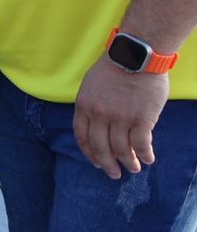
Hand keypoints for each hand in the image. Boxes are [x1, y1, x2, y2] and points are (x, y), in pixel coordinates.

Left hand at [74, 54, 168, 178]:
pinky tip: (148, 159)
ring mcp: (120, 119)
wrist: (135, 57)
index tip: (96, 162)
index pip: (82, 137)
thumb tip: (96, 123)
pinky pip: (141, 145)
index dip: (89, 153)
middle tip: (114, 174)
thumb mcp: (90, 85)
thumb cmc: (114, 67)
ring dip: (129, 162)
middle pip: (101, 148)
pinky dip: (145, 155)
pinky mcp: (141, 120)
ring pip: (122, 150)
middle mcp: (99, 116)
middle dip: (107, 164)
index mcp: (84, 107)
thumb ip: (91, 105)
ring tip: (134, 168)